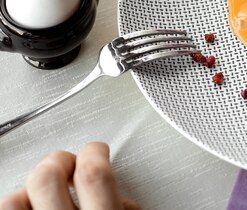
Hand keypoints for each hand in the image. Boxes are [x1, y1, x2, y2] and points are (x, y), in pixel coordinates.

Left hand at [0, 142, 140, 209]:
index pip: (93, 173)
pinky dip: (17, 203)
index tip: (96, 150)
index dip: (94, 152)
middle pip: (49, 175)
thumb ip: (123, 209)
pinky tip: (29, 207)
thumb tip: (122, 198)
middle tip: (68, 164)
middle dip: (59, 161)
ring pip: (15, 198)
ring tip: (44, 192)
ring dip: (29, 189)